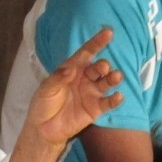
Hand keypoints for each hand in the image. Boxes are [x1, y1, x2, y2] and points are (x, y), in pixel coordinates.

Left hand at [23, 28, 124, 145]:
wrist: (43, 129)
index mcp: (72, 69)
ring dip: (113, 78)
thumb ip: (57, 78)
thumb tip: (70, 70)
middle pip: (98, 68)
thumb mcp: (46, 89)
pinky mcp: (95, 109)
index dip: (97, 42)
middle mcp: (84, 79)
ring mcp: (91, 93)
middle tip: (102, 67)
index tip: (108, 32)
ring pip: (106, 82)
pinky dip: (115, 100)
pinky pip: (108, 103)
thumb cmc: (43, 104)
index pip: (86, 53)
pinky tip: (118, 96)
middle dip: (103, 66)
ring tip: (116, 77)